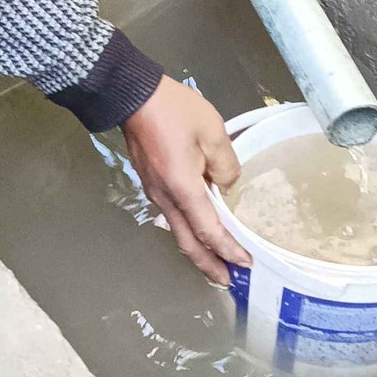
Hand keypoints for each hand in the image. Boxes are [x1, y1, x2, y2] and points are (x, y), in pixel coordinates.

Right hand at [122, 76, 251, 285]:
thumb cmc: (174, 111)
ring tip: (216, 259)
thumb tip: (227, 186)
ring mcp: (155, 191)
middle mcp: (166, 198)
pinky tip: (199, 226)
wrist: (132, 95)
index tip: (245, 264)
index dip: (228, 250)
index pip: (208, 230)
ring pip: (178, 230)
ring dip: (197, 248)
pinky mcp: (151, 181)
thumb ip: (226, 165)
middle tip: (227, 281)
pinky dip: (188, 229)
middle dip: (208, 264)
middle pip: (187, 241)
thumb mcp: (212, 132)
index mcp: (182, 188)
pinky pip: (172, 215)